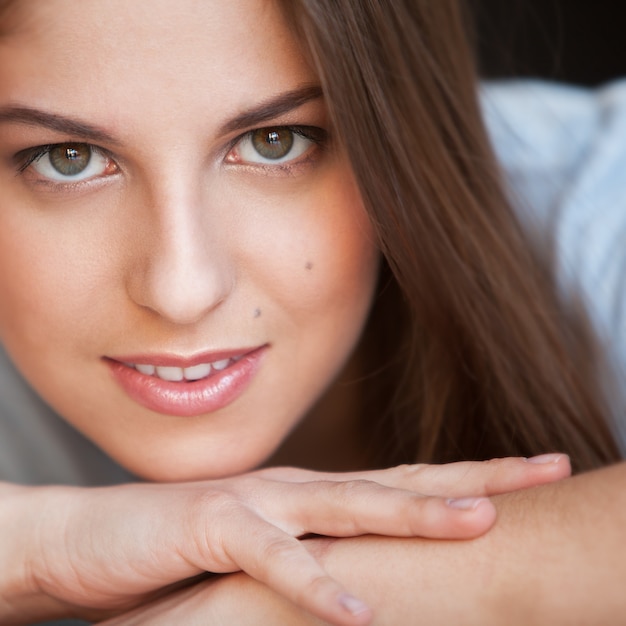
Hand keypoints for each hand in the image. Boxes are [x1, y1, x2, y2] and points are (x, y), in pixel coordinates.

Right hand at [2, 454, 568, 625]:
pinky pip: (273, 561)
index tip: (531, 474)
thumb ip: (313, 552)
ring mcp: (257, 505)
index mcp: (311, 497)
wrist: (91, 538)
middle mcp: (296, 490)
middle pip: (400, 482)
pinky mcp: (212, 529)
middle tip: (549, 468)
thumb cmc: (181, 550)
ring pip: (349, 507)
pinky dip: (317, 585)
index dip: (471, 477)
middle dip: (477, 477)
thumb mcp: (262, 552)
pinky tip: (360, 610)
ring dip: (416, 515)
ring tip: (481, 521)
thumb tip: (370, 576)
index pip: (405, 482)